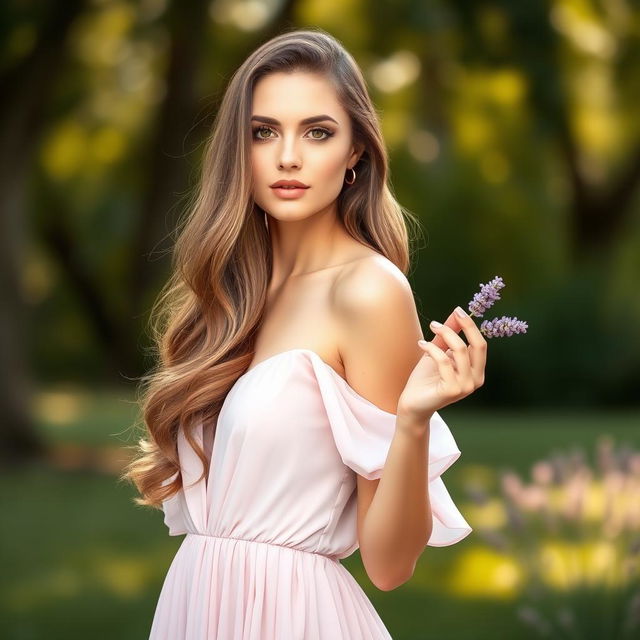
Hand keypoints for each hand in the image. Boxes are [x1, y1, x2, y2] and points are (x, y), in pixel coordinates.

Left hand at [397, 306, 486, 422]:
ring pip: (460, 350)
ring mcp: (466, 387)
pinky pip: (444, 361)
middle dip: (465, 326)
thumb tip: (457, 314)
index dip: (471, 326)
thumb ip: (449, 335)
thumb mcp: (439, 352)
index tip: (457, 310)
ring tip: (431, 327)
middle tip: (452, 313)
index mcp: (476, 371)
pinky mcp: (452, 390)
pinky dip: (431, 348)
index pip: (481, 344)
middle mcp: (476, 380)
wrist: (412, 403)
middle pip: (478, 345)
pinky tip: (421, 344)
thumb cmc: (425, 378)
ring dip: (444, 334)